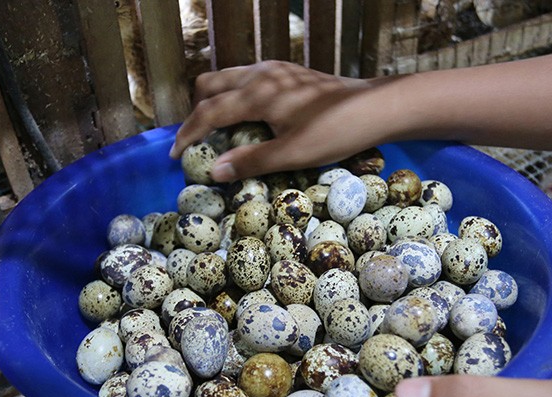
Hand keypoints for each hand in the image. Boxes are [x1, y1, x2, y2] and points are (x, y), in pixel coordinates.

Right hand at [171, 60, 381, 181]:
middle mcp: (260, 74)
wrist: (375, 107)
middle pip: (210, 85)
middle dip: (197, 110)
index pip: (208, 112)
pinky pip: (247, 80)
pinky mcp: (287, 73)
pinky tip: (248, 120)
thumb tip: (215, 172)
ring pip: (229, 79)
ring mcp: (275, 70)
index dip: (188, 134)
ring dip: (216, 102)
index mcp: (256, 93)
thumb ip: (251, 161)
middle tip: (197, 140)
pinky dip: (235, 97)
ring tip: (218, 132)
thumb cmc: (335, 131)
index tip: (175, 154)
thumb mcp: (293, 154)